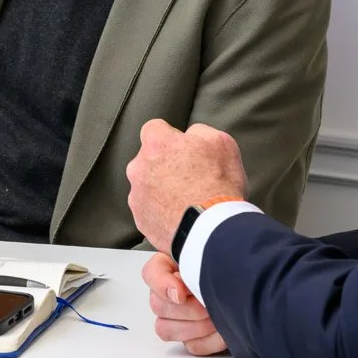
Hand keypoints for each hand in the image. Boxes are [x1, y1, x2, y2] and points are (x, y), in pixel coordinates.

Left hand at [125, 119, 248, 252]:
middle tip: (188, 177)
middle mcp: (139, 167)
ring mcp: (137, 195)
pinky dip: (160, 212)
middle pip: (148, 159)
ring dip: (161, 189)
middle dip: (164, 165)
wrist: (213, 229)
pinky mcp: (140, 219)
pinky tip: (180, 216)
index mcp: (157, 144)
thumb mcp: (221, 143)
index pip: (154, 128)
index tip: (181, 148)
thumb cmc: (219, 185)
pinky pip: (148, 210)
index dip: (170, 137)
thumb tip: (191, 135)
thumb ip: (199, 132)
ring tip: (186, 200)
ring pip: (146, 186)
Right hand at [142, 252, 227, 355]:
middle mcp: (173, 293)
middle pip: (157, 305)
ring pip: (166, 329)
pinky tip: (221, 329)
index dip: (163, 284)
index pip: (151, 274)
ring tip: (217, 316)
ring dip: (196, 325)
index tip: (182, 291)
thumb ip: (188, 247)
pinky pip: (191, 345)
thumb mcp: (211, 250)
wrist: (259, 290)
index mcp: (173, 268)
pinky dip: (209, 340)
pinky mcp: (196, 338)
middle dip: (189, 307)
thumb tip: (165, 259)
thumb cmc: (235, 267)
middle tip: (208, 301)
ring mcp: (182, 318)